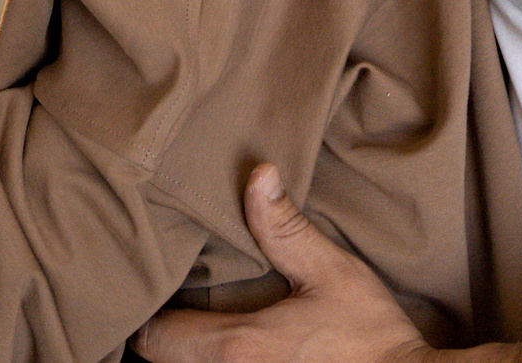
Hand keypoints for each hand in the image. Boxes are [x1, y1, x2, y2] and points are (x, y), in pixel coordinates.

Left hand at [134, 164, 450, 362]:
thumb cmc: (370, 336)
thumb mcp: (331, 273)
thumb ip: (285, 228)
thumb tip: (259, 175)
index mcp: (236, 345)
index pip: (153, 339)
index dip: (151, 314)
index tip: (161, 291)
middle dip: (165, 334)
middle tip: (180, 304)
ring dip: (186, 354)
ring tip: (199, 322)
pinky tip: (225, 348)